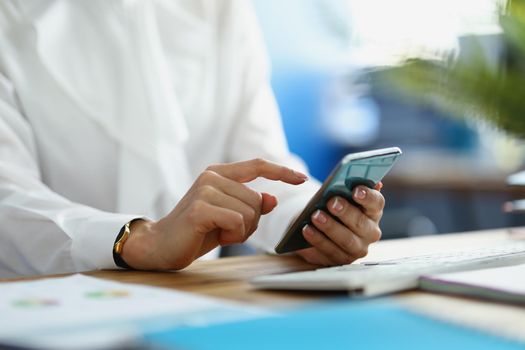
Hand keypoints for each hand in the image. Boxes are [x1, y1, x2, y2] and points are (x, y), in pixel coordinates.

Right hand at [121, 159, 307, 269]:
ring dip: (241, 231)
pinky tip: (215, 236)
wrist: (161, 245)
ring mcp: (205, 190)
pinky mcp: (201, 208)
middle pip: (257, 200)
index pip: (257, 166)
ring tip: (218, 232)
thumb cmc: (197, 230)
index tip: (302, 179)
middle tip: (227, 229)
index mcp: (219, 174)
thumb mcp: (229, 216)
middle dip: (250, 222)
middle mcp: (212, 177)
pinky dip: (233, 235)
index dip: (282, 171)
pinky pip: (238, 222)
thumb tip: (273, 199)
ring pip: (250, 212)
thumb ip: (249, 205)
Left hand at [296, 182, 383, 265]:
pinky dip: (317, 240)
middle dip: (345, 212)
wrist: (319, 224)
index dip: (367, 196)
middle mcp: (370, 232)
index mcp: (373, 211)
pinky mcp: (340, 260)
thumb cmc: (333, 205)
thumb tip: (358, 177)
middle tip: (331, 202)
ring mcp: (356, 249)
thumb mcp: (340, 194)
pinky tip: (306, 230)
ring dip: (330, 227)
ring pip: (346, 240)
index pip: (377, 202)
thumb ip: (349, 185)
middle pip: (360, 223)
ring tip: (315, 216)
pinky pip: (329, 252)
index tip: (356, 190)